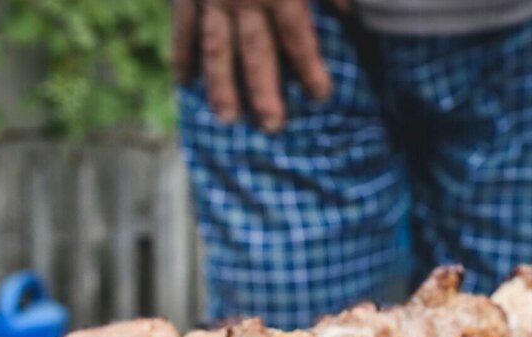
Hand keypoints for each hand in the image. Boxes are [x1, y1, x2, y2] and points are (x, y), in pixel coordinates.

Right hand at [172, 0, 341, 131]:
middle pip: (255, 52)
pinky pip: (182, 26)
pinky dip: (181, 54)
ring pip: (215, 47)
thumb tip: (350, 13)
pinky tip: (184, 83)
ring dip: (220, 85)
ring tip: (228, 118)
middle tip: (273, 128)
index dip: (310, 68)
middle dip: (264, 91)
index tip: (322, 96)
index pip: (297, 36)